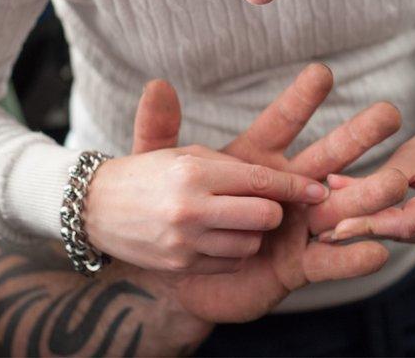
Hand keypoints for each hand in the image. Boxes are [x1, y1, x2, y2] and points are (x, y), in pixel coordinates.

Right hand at [82, 82, 331, 273]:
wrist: (94, 206)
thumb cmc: (150, 172)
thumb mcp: (182, 150)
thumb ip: (229, 158)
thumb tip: (276, 173)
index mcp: (195, 171)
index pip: (261, 180)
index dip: (295, 186)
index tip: (319, 190)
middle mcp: (191, 207)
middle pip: (265, 216)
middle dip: (274, 210)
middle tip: (266, 203)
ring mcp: (185, 240)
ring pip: (251, 242)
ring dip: (253, 232)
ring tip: (236, 219)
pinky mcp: (181, 263)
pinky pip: (231, 260)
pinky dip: (234, 250)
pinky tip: (219, 236)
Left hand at [134, 64, 406, 321]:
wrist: (175, 278)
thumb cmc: (174, 217)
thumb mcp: (162, 174)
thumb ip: (159, 132)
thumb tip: (156, 85)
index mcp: (258, 160)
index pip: (284, 123)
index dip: (302, 99)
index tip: (322, 73)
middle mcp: (287, 189)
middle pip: (329, 157)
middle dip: (359, 135)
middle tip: (389, 113)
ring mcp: (298, 226)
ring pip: (342, 205)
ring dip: (370, 192)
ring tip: (397, 179)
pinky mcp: (299, 265)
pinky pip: (331, 261)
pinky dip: (354, 257)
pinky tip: (378, 250)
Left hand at [319, 99, 414, 245]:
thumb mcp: (409, 153)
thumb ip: (375, 179)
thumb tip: (330, 190)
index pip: (407, 221)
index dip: (369, 226)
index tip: (334, 228)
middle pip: (407, 232)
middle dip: (366, 228)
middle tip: (324, 230)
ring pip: (410, 237)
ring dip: (377, 230)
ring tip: (336, 227)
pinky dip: (394, 228)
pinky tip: (367, 224)